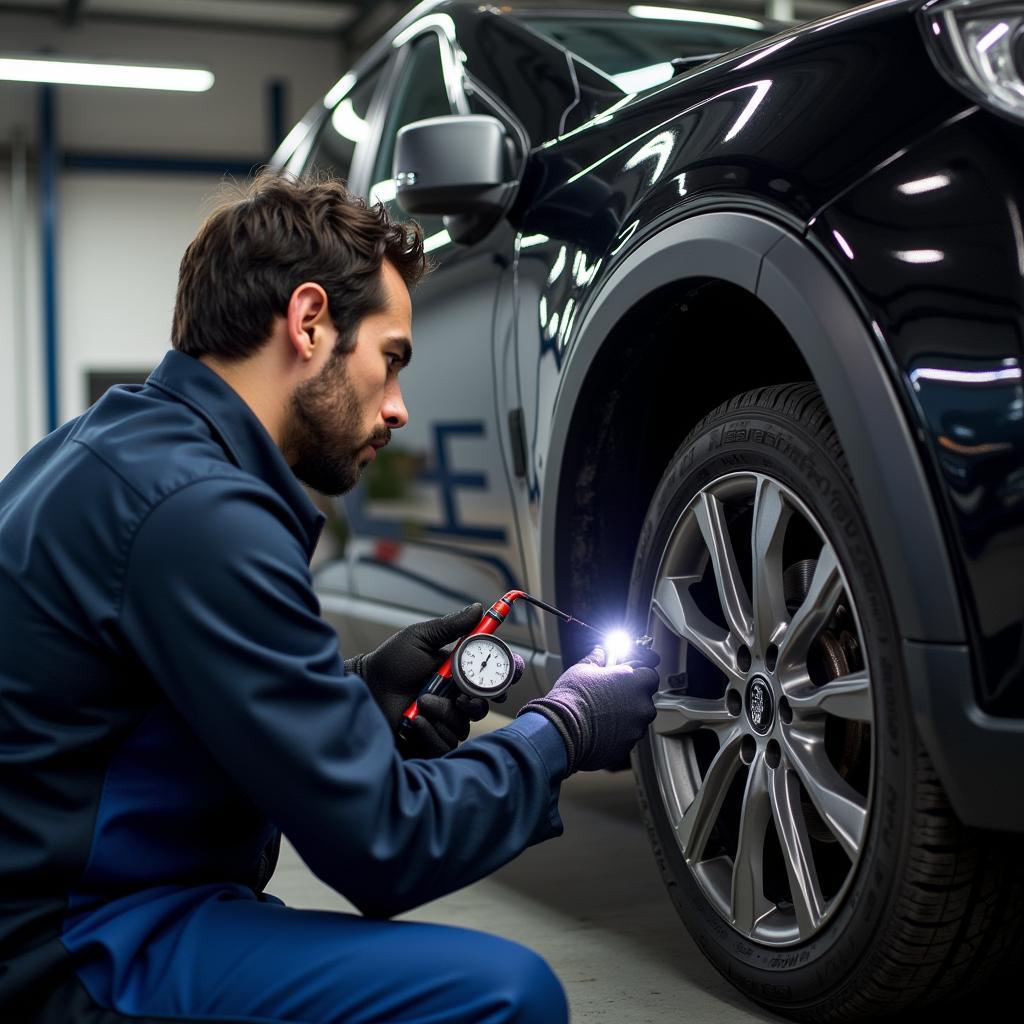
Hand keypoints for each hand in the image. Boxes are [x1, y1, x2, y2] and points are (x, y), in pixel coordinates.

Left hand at [345, 603, 521, 756]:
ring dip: (444, 713)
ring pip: (464, 725)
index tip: (507, 676)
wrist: (367, 687)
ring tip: (421, 702)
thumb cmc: (391, 662)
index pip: (492, 679)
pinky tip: (415, 721)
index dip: (504, 679)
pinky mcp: (431, 740)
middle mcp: (455, 698)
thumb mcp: (421, 638)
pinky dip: (431, 731)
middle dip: (477, 701)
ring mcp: (444, 720)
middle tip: (461, 696)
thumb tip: (479, 609)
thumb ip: (450, 626)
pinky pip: (445, 743)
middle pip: (484, 705)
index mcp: (459, 674)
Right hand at [516, 645, 659, 773]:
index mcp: (635, 682)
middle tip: (610, 694)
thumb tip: (599, 653)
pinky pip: (627, 736)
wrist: (562, 730)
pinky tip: (600, 728)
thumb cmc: (573, 699)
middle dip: (631, 696)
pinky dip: (618, 733)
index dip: (638, 674)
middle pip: (644, 698)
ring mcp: (636, 728)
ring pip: (637, 719)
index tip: (629, 673)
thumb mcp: (583, 669)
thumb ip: (597, 659)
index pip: (650, 674)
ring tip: (602, 713)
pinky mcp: (627, 747)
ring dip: (625, 716)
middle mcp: (641, 706)